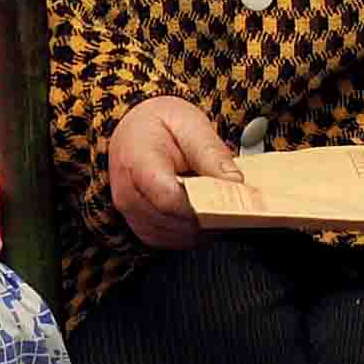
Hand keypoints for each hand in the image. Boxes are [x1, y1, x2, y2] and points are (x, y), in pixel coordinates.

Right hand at [104, 94, 239, 249]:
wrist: (132, 130)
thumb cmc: (157, 124)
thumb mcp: (189, 123)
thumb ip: (212, 152)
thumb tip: (235, 182)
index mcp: (137, 161)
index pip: (169, 198)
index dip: (203, 203)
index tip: (230, 197)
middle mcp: (127, 194)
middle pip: (176, 220)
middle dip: (209, 214)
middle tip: (233, 199)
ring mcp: (131, 214)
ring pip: (177, 235)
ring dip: (203, 225)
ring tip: (217, 201)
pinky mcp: (141, 227)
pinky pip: (172, 240)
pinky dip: (192, 231)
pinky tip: (202, 211)